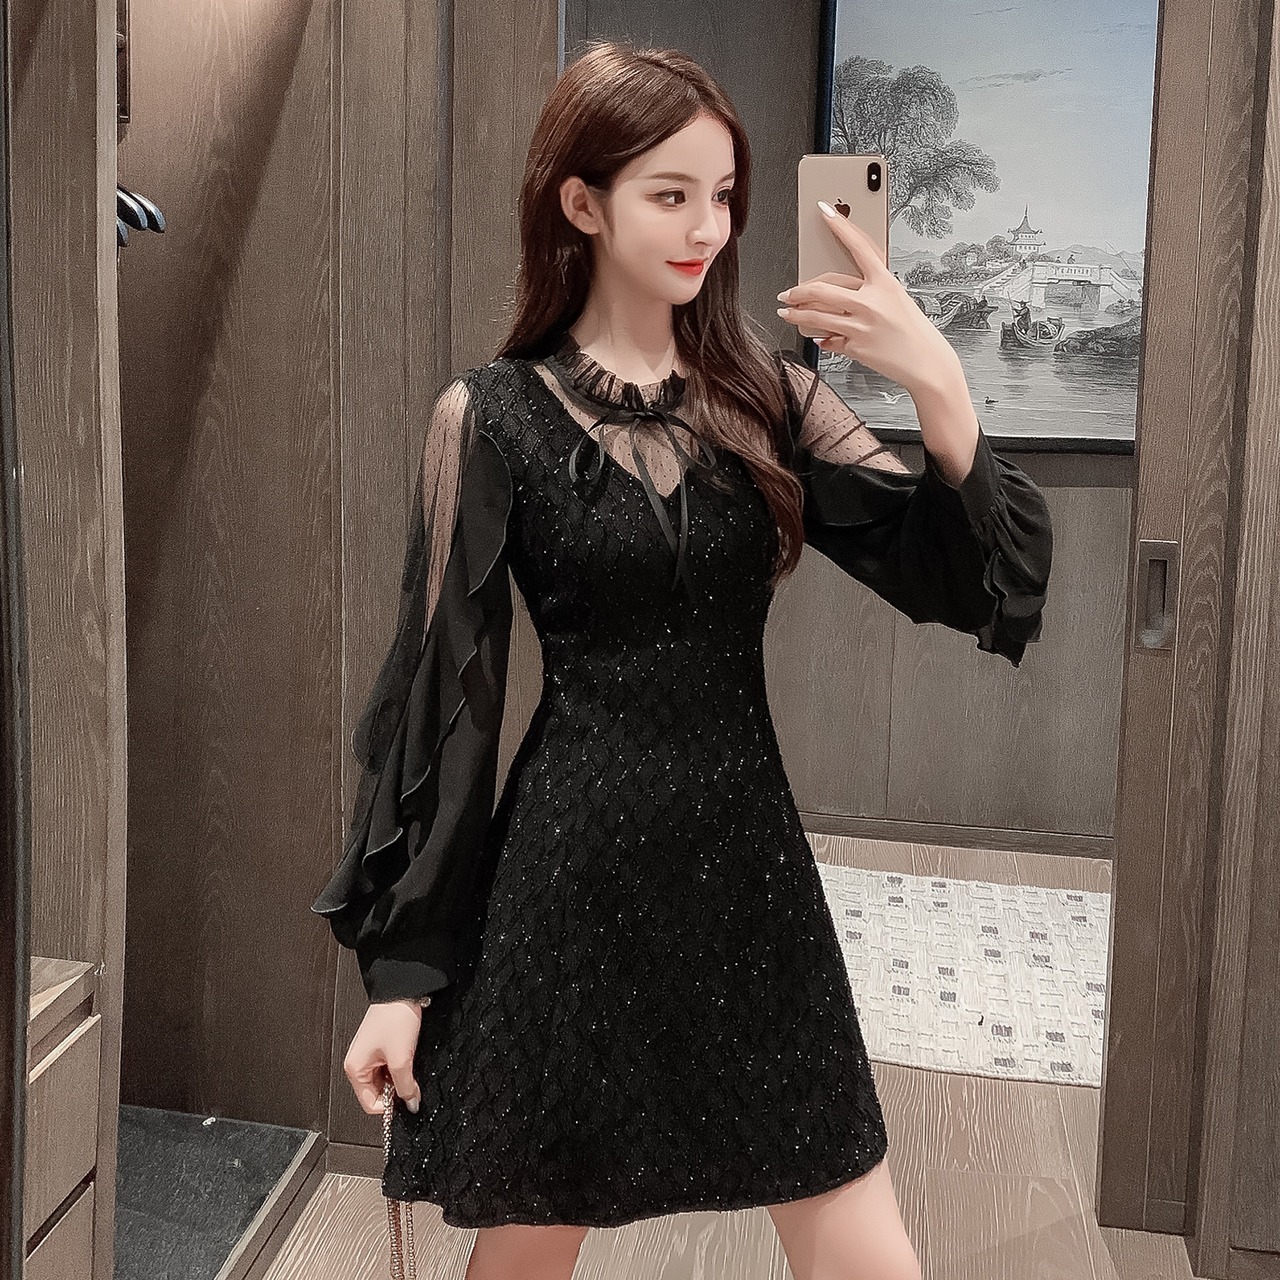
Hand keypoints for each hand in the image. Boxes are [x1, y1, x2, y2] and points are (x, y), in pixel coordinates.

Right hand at [344, 998, 423, 1115]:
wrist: (403, 990)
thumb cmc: (395, 1018)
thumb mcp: (402, 1058)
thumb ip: (406, 1086)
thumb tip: (411, 1104)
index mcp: (355, 1068)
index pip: (370, 1104)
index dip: (390, 1105)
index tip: (408, 1098)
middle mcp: (359, 1063)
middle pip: (378, 1092)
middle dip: (396, 1090)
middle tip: (410, 1078)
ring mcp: (370, 1055)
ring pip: (386, 1080)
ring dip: (400, 1077)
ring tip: (408, 1061)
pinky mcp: (381, 1047)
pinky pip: (391, 1067)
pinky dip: (401, 1066)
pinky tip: (408, 1055)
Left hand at [776, 205, 961, 395]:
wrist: (926, 363)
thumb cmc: (914, 330)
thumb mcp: (898, 299)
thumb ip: (871, 291)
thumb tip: (841, 290)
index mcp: (885, 283)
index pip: (858, 247)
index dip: (840, 226)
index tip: (825, 211)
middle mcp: (871, 302)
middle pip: (823, 289)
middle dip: (798, 291)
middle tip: (787, 293)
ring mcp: (861, 326)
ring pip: (816, 316)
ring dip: (796, 314)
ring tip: (786, 312)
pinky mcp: (855, 347)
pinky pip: (828, 340)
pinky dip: (820, 338)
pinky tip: (816, 336)